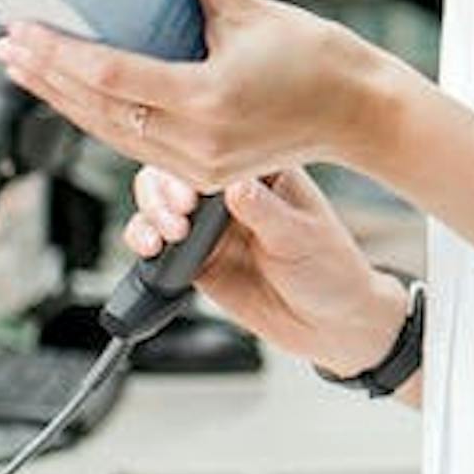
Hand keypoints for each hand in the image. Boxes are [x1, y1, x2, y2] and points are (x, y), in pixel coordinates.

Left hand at [0, 0, 376, 191]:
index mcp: (207, 99)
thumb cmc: (315, 58)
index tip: (21, 29)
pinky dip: (98, 117)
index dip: (58, 52)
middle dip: (45, 76)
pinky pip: (133, 144)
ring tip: (24, 69)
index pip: (110, 76)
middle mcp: (196, 142)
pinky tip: (73, 94)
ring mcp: (197, 166)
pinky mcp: (201, 174)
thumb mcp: (249, 6)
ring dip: (62, 100)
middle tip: (6, 44)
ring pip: (108, 133)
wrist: (357, 113)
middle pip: (97, 110)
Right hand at [124, 162, 405, 376]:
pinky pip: (157, 243)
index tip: (191, 194)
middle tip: (176, 217)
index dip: (194, 166)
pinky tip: (151, 251)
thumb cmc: (331, 270)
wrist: (329, 323)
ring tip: (163, 238)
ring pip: (159, 204)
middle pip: (177, 174)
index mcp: (263, 172)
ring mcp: (211, 225)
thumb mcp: (303, 238)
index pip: (218, 150)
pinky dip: (143, 242)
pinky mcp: (196, 258)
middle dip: (163, 191)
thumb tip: (235, 187)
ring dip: (149, 215)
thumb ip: (266, 214)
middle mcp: (231, 192)